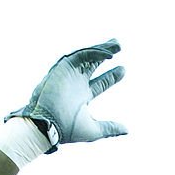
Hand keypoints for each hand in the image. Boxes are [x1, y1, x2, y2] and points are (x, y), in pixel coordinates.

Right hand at [6, 40, 126, 151]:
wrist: (48, 124)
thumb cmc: (68, 129)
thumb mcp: (94, 129)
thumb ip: (110, 128)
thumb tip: (127, 130)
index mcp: (82, 96)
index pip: (100, 83)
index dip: (111, 76)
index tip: (123, 69)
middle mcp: (76, 83)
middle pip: (93, 64)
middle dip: (105, 54)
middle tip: (118, 45)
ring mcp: (69, 74)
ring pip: (88, 57)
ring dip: (102, 49)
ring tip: (117, 44)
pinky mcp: (64, 67)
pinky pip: (81, 55)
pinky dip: (94, 52)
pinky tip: (108, 53)